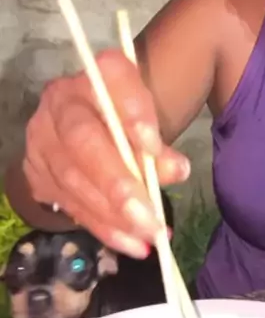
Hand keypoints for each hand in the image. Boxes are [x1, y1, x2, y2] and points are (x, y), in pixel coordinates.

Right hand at [23, 51, 189, 257]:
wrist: (100, 129)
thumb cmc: (132, 124)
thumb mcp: (152, 126)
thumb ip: (161, 147)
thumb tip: (174, 172)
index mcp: (98, 74)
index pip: (112, 77)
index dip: (132, 111)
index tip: (155, 146)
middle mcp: (62, 100)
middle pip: (84, 139)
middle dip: (118, 184)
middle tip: (149, 218)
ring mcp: (43, 137)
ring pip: (74, 178)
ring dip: (113, 215)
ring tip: (148, 237)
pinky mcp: (38, 173)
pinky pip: (69, 204)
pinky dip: (103, 227)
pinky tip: (131, 243)